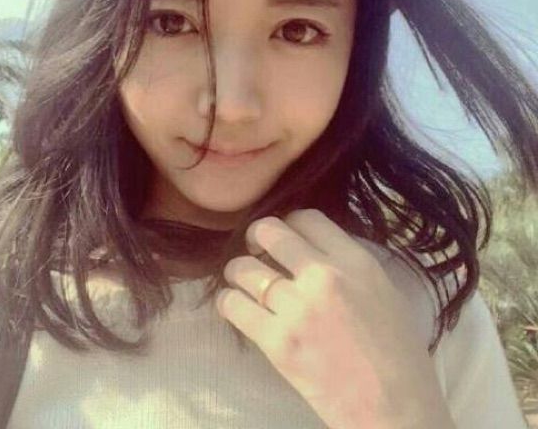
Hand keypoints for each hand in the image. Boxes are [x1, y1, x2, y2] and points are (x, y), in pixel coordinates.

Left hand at [215, 209, 454, 428]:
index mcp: (355, 262)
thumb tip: (314, 247)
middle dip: (256, 237)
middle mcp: (323, 276)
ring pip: (243, 267)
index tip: (284, 237)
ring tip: (243, 283)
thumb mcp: (385, 292)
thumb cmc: (400, 357)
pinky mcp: (277, 342)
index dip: (289, 222)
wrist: (396, 412)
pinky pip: (232, 305)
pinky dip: (227, 302)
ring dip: (237, 272)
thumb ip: (348, 264)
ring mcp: (297, 308)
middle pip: (269, 231)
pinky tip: (234, 306)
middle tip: (255, 250)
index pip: (307, 217)